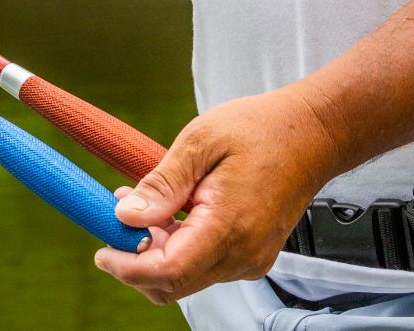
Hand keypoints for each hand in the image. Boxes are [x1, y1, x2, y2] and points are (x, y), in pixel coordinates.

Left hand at [95, 84, 340, 305]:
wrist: (312, 133)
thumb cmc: (260, 129)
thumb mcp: (200, 141)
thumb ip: (162, 184)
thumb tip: (125, 215)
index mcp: (229, 227)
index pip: (167, 271)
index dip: (128, 267)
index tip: (102, 250)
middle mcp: (243, 255)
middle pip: (174, 283)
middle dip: (136, 260)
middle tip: (113, 221)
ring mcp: (250, 259)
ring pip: (188, 275)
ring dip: (155, 251)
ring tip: (138, 206)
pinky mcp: (253, 254)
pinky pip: (206, 264)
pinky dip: (179, 246)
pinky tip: (167, 213)